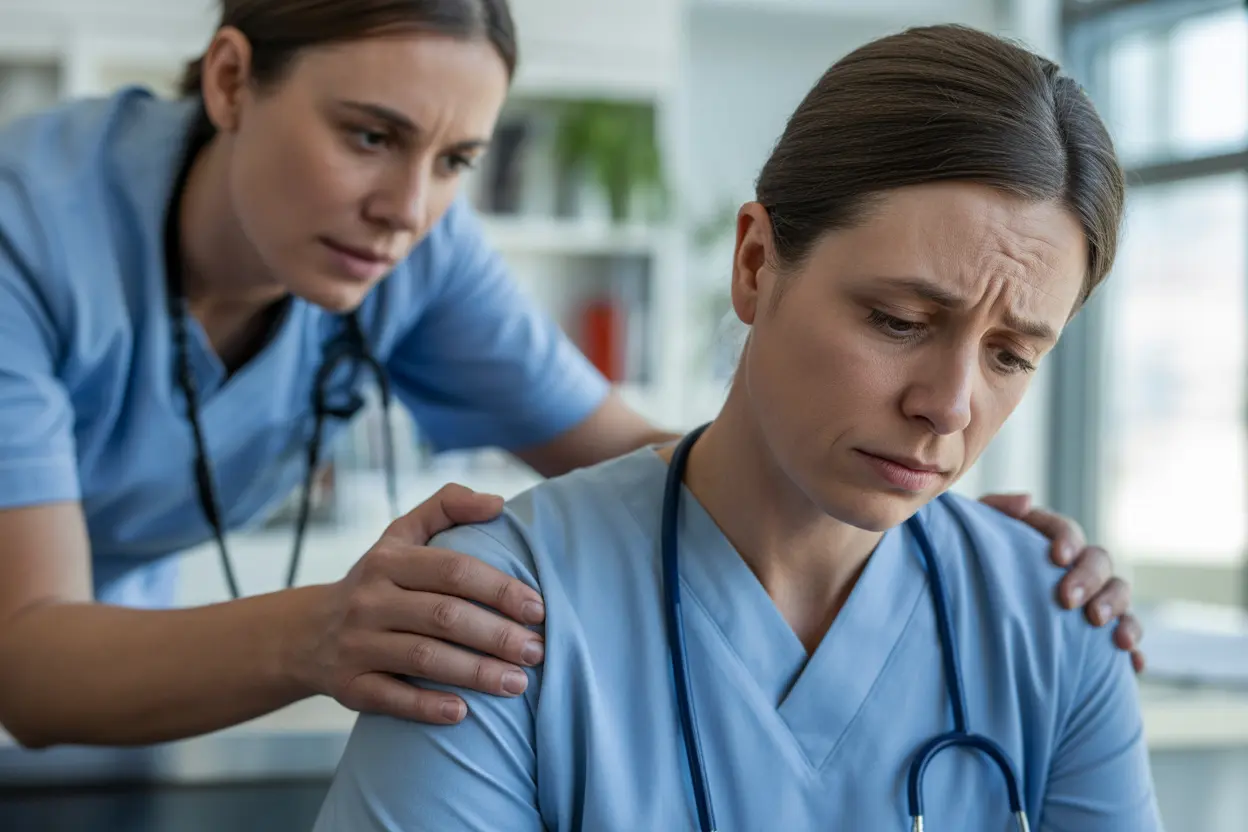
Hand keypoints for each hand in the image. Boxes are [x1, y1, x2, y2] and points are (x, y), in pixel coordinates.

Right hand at [298, 484, 546, 724]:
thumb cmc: (379, 580)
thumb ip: (448, 506)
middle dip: (497, 635)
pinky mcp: (349, 686)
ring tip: (518, 683)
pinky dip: (427, 707)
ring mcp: (357, 644)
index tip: (538, 608)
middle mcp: (370, 600)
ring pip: (424, 659)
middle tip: (537, 651)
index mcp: (390, 560)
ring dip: (476, 673)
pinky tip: (464, 713)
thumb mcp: (403, 534)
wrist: (308, 633)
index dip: (499, 589)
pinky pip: (390, 697)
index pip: (454, 570)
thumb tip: (498, 502)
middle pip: (444, 616)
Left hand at [979, 493, 1145, 674]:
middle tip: (1069, 601)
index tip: (1057, 557)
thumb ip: (996, 509)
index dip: (1067, 539)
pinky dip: (1134, 650)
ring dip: (1120, 610)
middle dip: (1090, 579)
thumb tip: (1026, 501)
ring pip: (1121, 595)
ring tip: (1107, 630)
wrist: (975, 611)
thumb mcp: (978, 534)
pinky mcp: (1102, 632)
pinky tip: (1133, 664)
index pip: (1067, 530)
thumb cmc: (975, 565)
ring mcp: (1094, 597)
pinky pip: (1127, 637)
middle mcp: (1078, 565)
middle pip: (1099, 561)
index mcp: (1049, 540)